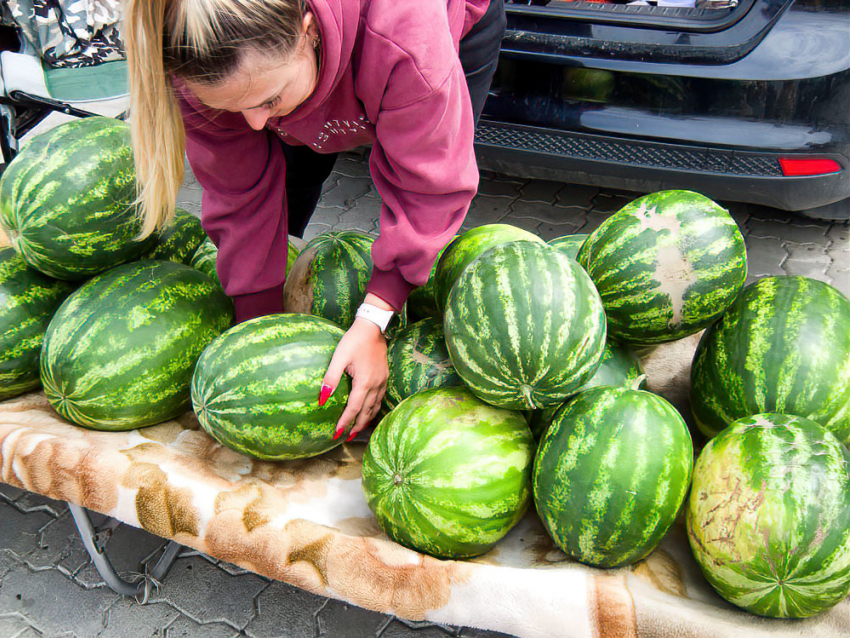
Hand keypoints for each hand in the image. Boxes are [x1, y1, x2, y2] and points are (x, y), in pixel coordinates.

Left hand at [320, 314, 388, 442]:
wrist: (372, 327)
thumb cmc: (354, 341)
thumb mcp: (339, 358)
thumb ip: (331, 379)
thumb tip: (322, 399)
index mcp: (364, 382)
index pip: (354, 408)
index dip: (345, 422)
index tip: (337, 433)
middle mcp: (376, 385)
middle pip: (367, 412)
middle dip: (357, 426)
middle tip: (347, 437)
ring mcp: (383, 381)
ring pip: (376, 406)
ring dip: (366, 419)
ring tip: (357, 428)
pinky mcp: (385, 376)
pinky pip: (380, 398)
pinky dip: (374, 408)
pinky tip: (369, 410)